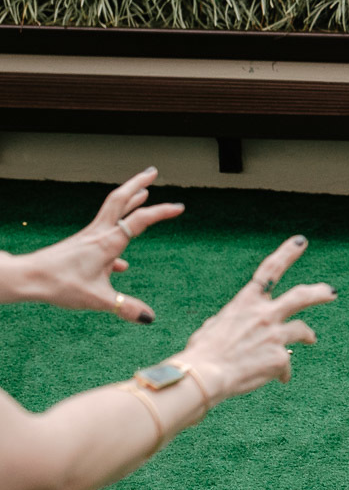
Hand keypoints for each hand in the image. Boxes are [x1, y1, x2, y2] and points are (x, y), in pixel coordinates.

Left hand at [7, 167, 183, 322]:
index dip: (162, 212)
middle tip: (152, 172)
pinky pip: (104, 232)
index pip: (141, 220)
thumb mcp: (97, 299)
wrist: (28, 278)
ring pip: (112, 210)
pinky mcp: (81, 245)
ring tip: (143, 192)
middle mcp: (99, 233)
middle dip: (138, 183)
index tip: (180, 207)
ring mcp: (89, 237)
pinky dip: (117, 233)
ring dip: (129, 199)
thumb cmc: (60, 284)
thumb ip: (125, 307)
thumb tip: (150, 318)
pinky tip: (121, 262)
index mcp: (108, 242)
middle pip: (120, 199)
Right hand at [173, 236, 336, 403]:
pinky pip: (286, 366)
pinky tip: (280, 379)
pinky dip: (282, 372)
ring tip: (312, 338)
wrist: (204, 377)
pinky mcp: (279, 358)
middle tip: (331, 292)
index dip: (287, 253)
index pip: (270, 270)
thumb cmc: (202, 354)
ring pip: (302, 330)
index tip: (301, 241)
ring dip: (308, 334)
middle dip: (319, 292)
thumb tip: (234, 326)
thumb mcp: (213, 327)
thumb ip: (230, 321)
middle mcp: (264, 314)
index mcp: (246, 302)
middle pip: (301, 296)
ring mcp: (275, 335)